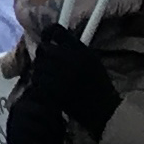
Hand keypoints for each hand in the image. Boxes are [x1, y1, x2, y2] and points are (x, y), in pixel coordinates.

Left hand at [25, 25, 121, 139]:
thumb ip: (75, 49)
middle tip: (44, 62)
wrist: (105, 112)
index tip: (46, 38)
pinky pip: (39, 82)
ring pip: (38, 66)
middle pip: (44, 48)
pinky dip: (39, 85)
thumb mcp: (92, 61)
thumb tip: (53, 40)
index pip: (57, 31)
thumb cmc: (99, 87)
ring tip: (46, 78)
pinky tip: (46, 89)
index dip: (48, 32)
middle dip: (42, 55)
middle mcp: (72, 60)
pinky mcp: (56, 91)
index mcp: (82, 51)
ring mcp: (63, 75)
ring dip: (39, 71)